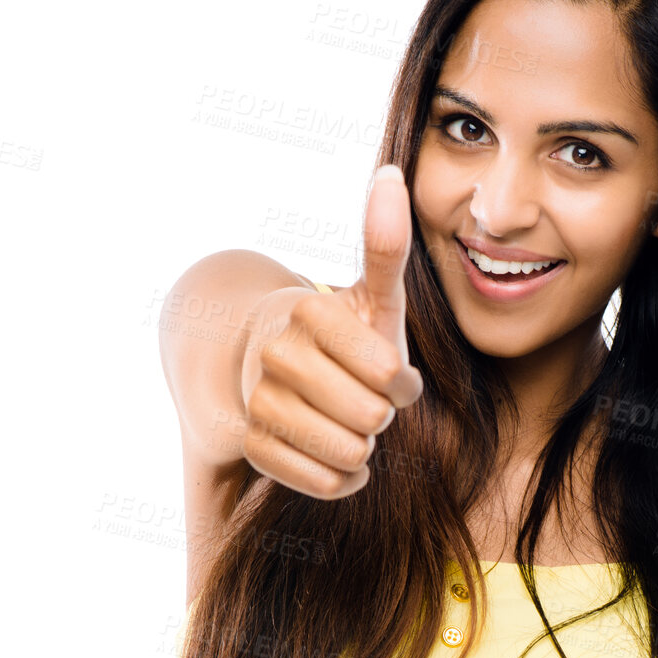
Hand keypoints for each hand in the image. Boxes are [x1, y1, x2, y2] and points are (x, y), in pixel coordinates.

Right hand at [240, 163, 422, 497]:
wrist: (282, 372)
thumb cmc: (346, 336)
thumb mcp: (376, 298)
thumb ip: (386, 245)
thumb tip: (392, 173)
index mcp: (309, 311)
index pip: (389, 372)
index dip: (403, 383)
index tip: (391, 373)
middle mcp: (274, 353)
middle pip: (371, 417)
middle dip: (383, 417)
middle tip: (367, 400)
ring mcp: (258, 400)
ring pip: (348, 453)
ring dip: (364, 448)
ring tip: (351, 425)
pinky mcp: (254, 446)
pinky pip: (324, 484)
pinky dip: (343, 479)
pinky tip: (337, 456)